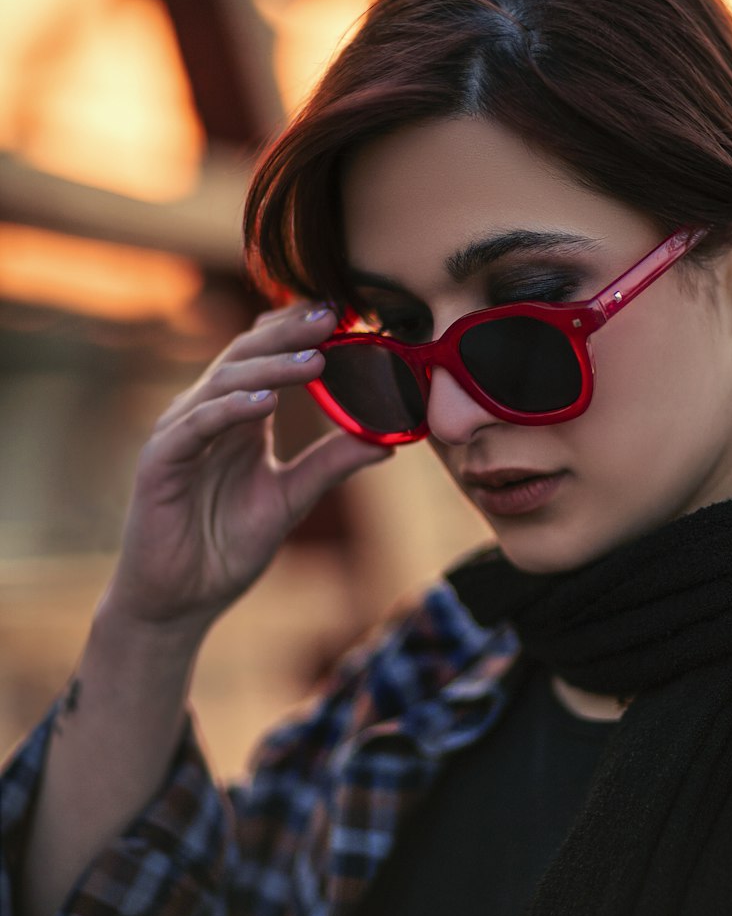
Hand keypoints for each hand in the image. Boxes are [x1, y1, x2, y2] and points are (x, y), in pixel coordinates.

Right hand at [102, 303, 388, 636]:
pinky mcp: (160, 462)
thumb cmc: (226, 545)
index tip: (345, 315)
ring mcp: (180, 434)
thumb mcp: (292, 498)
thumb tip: (387, 440)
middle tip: (332, 317)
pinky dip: (230, 409)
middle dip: (288, 334)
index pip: (266, 356)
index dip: (299, 332)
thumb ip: (331, 464)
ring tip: (314, 360)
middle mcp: (207, 414)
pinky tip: (264, 401)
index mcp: (238, 416)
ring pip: (224, 382)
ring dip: (270, 367)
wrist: (180, 601)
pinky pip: (197, 425)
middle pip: (246, 355)